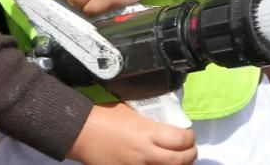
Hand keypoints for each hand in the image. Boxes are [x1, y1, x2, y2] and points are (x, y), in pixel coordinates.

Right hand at [68, 103, 195, 164]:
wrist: (79, 131)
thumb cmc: (105, 115)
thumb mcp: (134, 111)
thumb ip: (152, 120)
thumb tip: (167, 120)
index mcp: (147, 132)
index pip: (181, 139)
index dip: (190, 138)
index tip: (188, 135)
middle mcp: (144, 153)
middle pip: (178, 161)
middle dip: (189, 155)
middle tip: (189, 151)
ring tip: (177, 160)